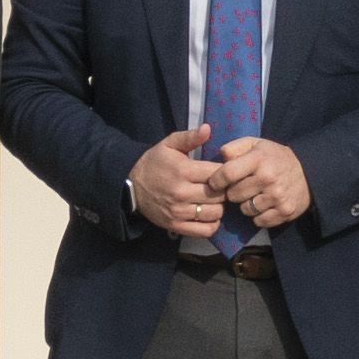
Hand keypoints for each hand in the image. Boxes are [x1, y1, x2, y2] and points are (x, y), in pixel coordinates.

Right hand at [129, 123, 228, 238]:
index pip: (218, 174)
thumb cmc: (155, 162)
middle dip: (225, 190)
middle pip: (220, 195)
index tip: (226, 172)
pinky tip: (209, 214)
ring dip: (219, 207)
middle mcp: (182, 193)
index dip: (226, 173)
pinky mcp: (176, 226)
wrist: (131, 185)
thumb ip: (190, 137)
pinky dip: (212, 224)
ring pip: (215, 213)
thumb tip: (208, 128)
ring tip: (215, 200)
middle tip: (222, 187)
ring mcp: (179, 212)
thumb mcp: (169, 144)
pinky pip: (205, 230)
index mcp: (183, 171)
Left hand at [214, 136, 314, 231]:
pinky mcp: (285, 212)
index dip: (216, 180)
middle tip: (243, 187)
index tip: (216, 183)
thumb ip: (234, 147)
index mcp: (258, 159)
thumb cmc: (275, 157)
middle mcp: (268, 178)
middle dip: (234, 192)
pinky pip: (259, 221)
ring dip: (247, 205)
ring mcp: (277, 196)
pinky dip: (259, 216)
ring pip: (245, 210)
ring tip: (255, 196)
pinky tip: (265, 206)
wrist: (308, 172)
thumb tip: (220, 157)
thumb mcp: (256, 144)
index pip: (227, 174)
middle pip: (234, 195)